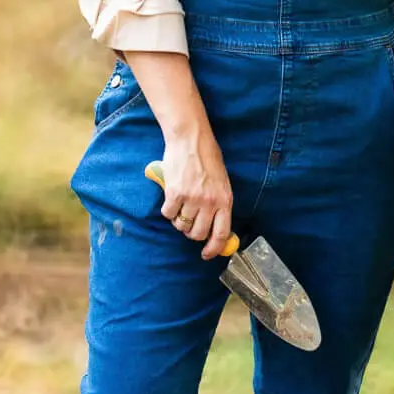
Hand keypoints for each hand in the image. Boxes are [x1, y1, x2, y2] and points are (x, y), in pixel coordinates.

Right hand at [159, 129, 233, 260]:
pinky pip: (168, 214)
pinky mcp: (174, 194)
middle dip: (192, 233)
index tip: (206, 254)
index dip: (213, 248)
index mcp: (225, 200)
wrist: (190, 138)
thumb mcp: (222, 181)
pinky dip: (168, 210)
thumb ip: (219, 203)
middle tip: (189, 222)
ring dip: (179, 220)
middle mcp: (210, 202)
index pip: (221, 234)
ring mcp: (192, 199)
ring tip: (181, 205)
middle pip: (199, 233)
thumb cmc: (207, 157)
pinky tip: (172, 198)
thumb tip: (216, 229)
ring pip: (182, 225)